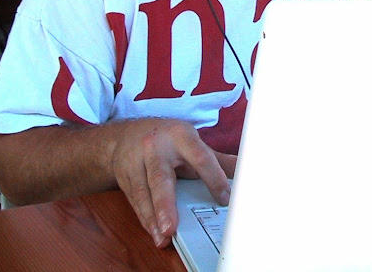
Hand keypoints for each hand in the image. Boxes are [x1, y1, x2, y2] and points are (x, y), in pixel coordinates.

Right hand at [110, 118, 235, 247]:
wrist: (125, 135)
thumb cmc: (167, 140)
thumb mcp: (192, 142)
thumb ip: (217, 159)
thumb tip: (246, 169)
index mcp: (180, 136)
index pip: (200, 157)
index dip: (213, 178)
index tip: (225, 198)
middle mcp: (156, 148)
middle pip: (161, 177)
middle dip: (166, 203)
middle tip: (173, 226)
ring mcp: (137, 163)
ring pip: (144, 192)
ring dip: (153, 217)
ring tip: (163, 236)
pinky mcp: (126, 178)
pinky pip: (136, 201)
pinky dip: (145, 218)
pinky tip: (154, 232)